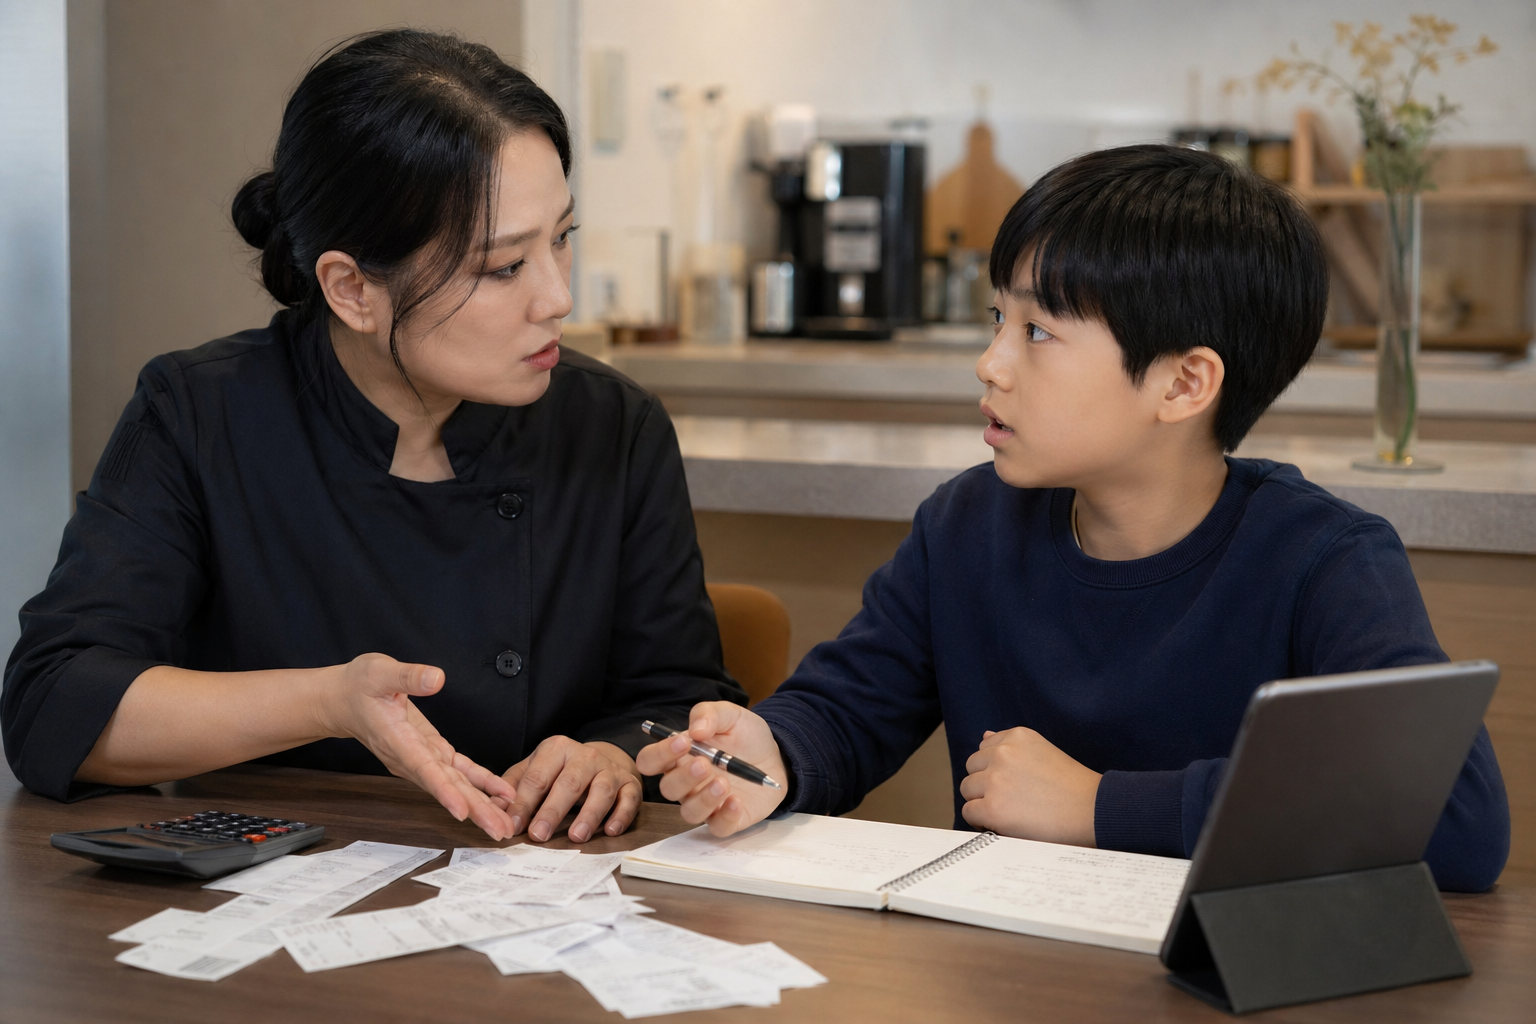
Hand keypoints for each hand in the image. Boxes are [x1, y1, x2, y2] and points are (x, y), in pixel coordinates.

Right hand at [320, 653, 516, 839]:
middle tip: (499, 829)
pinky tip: (500, 794)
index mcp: (397, 739)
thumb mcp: (379, 672)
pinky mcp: (432, 752)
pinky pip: (459, 771)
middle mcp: (411, 757)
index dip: (443, 790)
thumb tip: (436, 678)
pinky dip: (481, 782)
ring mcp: (422, 757)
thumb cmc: (359, 687)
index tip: (461, 811)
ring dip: (481, 804)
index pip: (423, 768)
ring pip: (455, 784)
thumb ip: (408, 677)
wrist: (344, 701)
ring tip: (504, 823)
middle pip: (445, 786)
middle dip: (474, 809)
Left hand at [501, 738, 642, 842]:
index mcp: (557, 749)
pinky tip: (611, 830)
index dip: (524, 802)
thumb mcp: (534, 768)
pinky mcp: (630, 783)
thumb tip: (494, 806)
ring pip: (601, 790)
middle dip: (553, 810)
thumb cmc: (561, 770)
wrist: (602, 759)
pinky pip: (629, 799)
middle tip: (539, 835)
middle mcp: (585, 755)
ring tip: (576, 837)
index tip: (513, 825)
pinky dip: (621, 815)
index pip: (538, 777)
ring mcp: (610, 769)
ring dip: (589, 815)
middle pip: (569, 783)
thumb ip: (514, 785)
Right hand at [635, 702, 787, 836]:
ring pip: (689, 812)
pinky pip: (718, 827)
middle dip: (683, 778)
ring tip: (724, 783)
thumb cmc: (746, 736)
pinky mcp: (727, 819)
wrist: (776, 757)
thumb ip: (710, 714)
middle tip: (705, 764)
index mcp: (680, 756)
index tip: (683, 742)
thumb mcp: (731, 715)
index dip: (659, 754)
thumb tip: (696, 729)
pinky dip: (725, 817)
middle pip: (667, 789)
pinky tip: (736, 801)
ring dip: (703, 799)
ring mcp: (706, 803)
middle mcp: (688, 783)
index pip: (651, 760)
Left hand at [960, 728, 1100, 845]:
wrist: (1092, 811)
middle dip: (984, 784)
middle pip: (972, 768)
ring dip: (981, 801)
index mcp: (1017, 736)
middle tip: (1008, 799)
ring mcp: (996, 780)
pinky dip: (980, 821)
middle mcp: (1003, 753)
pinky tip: (1000, 824)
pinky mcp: (993, 807)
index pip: (985, 750)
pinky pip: (969, 812)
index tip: (1009, 782)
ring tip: (1006, 812)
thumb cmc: (1073, 786)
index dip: (993, 769)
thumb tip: (985, 736)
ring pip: (967, 789)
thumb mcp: (1042, 751)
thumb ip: (1010, 744)